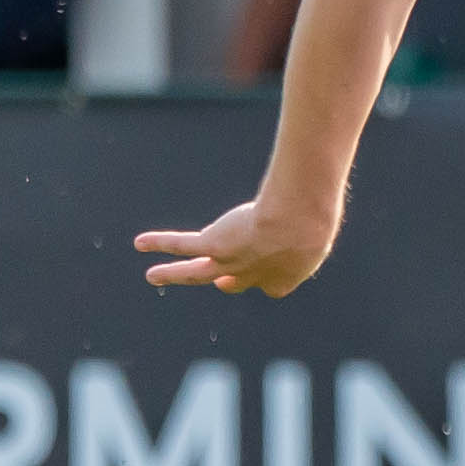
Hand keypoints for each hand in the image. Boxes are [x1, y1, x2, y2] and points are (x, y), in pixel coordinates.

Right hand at [135, 198, 337, 297]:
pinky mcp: (213, 245)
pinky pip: (181, 246)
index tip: (264, 264)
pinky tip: (140, 244)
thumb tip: (324, 180)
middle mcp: (254, 275)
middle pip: (234, 283)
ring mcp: (231, 262)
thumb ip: (318, 206)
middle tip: (219, 283)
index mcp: (285, 277)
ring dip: (173, 275)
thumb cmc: (317, 214)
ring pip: (195, 273)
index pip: (270, 284)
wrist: (298, 219)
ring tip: (153, 277)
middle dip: (226, 282)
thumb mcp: (323, 216)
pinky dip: (159, 244)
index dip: (266, 277)